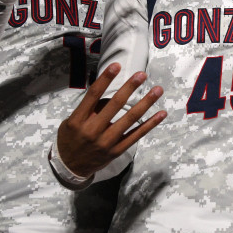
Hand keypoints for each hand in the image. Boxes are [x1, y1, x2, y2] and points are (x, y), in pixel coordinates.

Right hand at [57, 63, 166, 177]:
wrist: (71, 167)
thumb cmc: (71, 139)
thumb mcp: (71, 122)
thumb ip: (89, 110)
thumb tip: (110, 94)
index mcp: (78, 120)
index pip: (93, 95)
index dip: (105, 79)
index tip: (117, 66)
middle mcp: (92, 130)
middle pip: (114, 105)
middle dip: (129, 88)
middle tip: (141, 75)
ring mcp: (106, 141)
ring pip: (130, 119)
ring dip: (146, 103)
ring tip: (158, 90)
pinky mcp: (117, 150)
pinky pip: (137, 135)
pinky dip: (150, 124)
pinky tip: (161, 113)